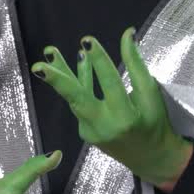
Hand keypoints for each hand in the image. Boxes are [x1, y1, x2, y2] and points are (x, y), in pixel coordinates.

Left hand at [30, 27, 192, 189]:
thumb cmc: (154, 123)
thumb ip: (136, 65)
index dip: (99, 61)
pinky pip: (79, 103)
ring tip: (49, 52)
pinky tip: (79, 61)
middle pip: (77, 100)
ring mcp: (90, 131)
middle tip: (39, 66)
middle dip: (57, 81)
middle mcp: (104, 126)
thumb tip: (127, 34)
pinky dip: (79, 83)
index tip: (87, 40)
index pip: (110, 84)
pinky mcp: (84, 132)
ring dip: (61, 75)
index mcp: (125, 117)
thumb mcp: (151, 95)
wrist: (151, 159)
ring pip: (73, 99)